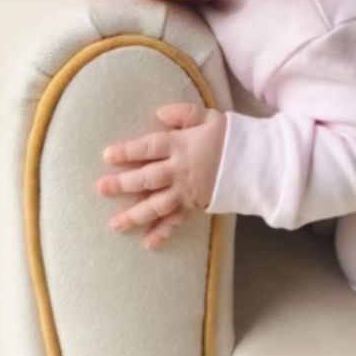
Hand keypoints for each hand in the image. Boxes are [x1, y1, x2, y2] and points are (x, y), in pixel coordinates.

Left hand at [97, 102, 226, 249]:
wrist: (254, 161)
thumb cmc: (228, 136)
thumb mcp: (207, 116)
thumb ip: (183, 113)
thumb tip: (159, 113)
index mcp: (180, 145)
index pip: (148, 147)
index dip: (128, 152)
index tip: (107, 156)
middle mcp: (179, 170)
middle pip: (147, 178)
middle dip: (122, 184)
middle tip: (101, 189)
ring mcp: (186, 191)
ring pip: (156, 205)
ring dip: (135, 215)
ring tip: (115, 225)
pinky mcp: (194, 205)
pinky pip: (176, 221)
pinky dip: (163, 232)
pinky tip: (148, 242)